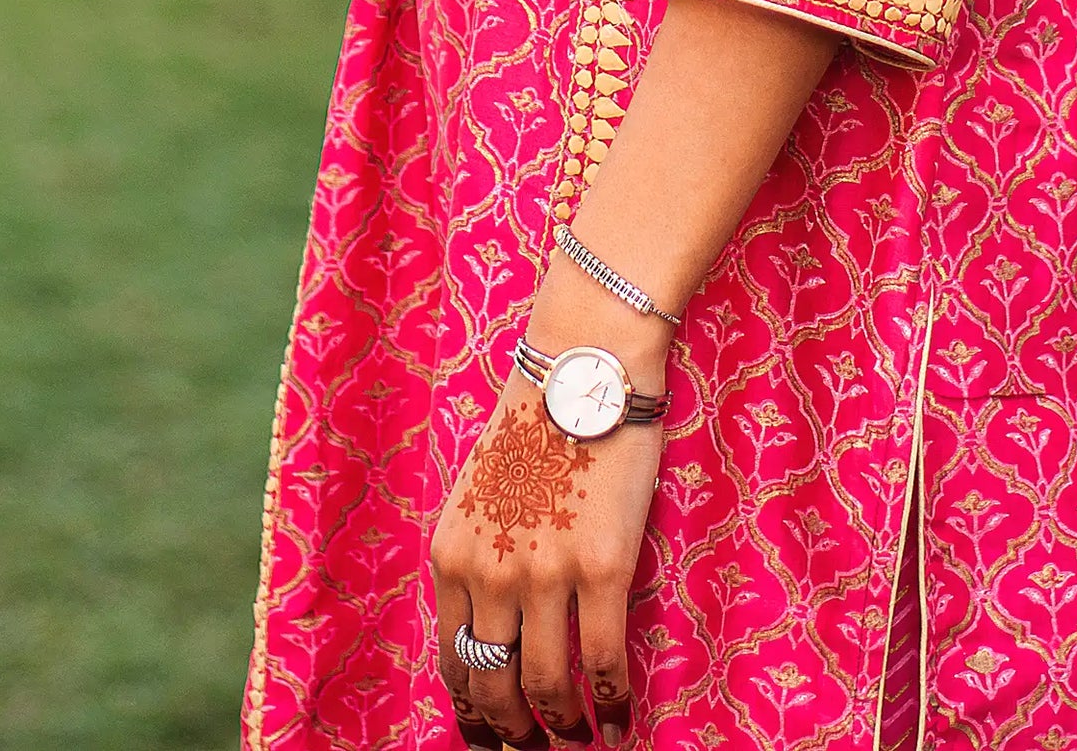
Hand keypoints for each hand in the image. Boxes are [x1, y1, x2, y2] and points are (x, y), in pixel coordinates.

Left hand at [432, 369, 661, 748]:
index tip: (492, 738)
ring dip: (567, 729)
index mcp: (452, 557)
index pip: (453, 662)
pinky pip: (603, 662)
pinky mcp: (602, 567)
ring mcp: (544, 574)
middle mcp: (488, 574)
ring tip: (586, 742)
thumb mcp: (481, 493)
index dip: (473, 714)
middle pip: (494, 687)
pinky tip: (624, 716)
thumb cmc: (540, 421)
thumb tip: (499, 624)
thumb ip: (480, 555)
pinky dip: (614, 702)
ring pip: (548, 687)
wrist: (585, 364)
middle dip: (515, 736)